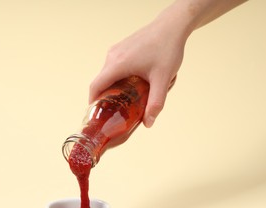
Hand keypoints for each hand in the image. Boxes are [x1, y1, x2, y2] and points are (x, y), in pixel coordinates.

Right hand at [89, 9, 189, 127]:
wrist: (172, 26)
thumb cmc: (167, 49)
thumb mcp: (162, 79)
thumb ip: (155, 102)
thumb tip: (148, 123)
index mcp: (118, 64)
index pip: (96, 86)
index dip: (92, 101)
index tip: (95, 113)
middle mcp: (112, 56)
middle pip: (101, 81)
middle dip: (106, 96)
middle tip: (114, 110)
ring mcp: (116, 50)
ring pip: (108, 73)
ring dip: (114, 86)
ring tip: (126, 97)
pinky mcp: (122, 47)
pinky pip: (114, 65)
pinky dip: (118, 76)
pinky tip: (133, 82)